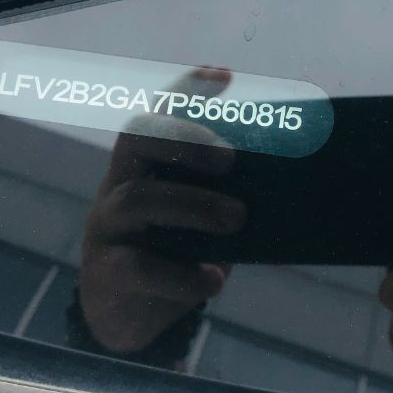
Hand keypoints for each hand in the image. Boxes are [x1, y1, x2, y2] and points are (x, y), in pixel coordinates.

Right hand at [79, 68, 245, 355]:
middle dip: (186, 138)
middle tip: (232, 161)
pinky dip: (181, 273)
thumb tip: (287, 184)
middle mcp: (119, 185)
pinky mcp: (105, 272)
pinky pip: (137, 266)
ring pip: (139, 199)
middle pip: (138, 138)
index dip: (186, 88)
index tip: (224, 74)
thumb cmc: (171, 253)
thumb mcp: (197, 220)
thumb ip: (224, 198)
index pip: (158, 113)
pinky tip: (214, 280)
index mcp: (143, 165)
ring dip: (193, 205)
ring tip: (237, 220)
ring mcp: (107, 227)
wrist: (127, 317)